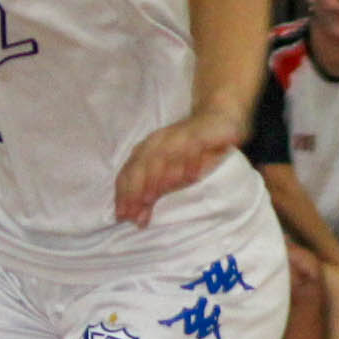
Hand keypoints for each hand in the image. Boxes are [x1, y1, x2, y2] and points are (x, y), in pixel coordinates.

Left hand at [112, 109, 241, 226]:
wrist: (216, 117)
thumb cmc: (189, 151)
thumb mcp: (169, 174)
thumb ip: (153, 194)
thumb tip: (137, 221)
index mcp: (146, 150)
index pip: (128, 173)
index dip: (124, 195)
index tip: (122, 216)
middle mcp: (158, 142)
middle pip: (142, 166)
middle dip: (135, 190)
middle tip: (134, 212)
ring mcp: (177, 136)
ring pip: (164, 157)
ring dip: (157, 178)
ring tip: (151, 198)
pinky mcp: (199, 133)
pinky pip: (193, 147)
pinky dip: (190, 161)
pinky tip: (189, 176)